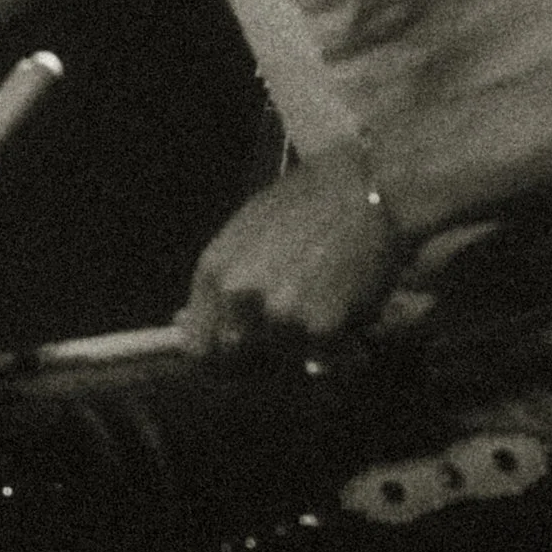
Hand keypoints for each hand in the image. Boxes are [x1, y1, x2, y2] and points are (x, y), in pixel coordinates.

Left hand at [176, 151, 407, 355]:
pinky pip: (326, 356)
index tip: (237, 359)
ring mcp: (279, 314)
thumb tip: (183, 321)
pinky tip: (351, 315)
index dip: (216, 359)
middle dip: (260, 359)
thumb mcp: (248, 230)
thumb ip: (221, 280)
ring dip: (302, 349)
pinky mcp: (322, 328)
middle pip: (236, 360)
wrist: (369, 191)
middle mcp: (238, 297)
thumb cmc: (309, 202)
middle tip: (288, 339)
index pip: (197, 346)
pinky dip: (341, 348)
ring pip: (284, 359)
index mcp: (214, 271)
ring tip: (326, 313)